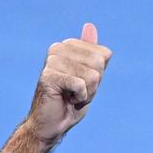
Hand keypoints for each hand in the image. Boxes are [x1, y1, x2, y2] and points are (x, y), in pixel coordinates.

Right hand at [26, 22, 112, 143]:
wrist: (51, 126)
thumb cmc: (70, 104)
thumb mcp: (88, 78)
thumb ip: (92, 54)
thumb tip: (90, 25)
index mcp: (67, 46)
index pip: (103, 55)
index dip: (98, 77)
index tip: (82, 86)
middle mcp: (58, 48)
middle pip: (99, 63)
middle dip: (93, 86)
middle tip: (76, 93)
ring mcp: (52, 61)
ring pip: (92, 76)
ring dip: (86, 94)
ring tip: (70, 97)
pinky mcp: (49, 76)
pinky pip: (81, 85)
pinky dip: (79, 99)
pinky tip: (66, 101)